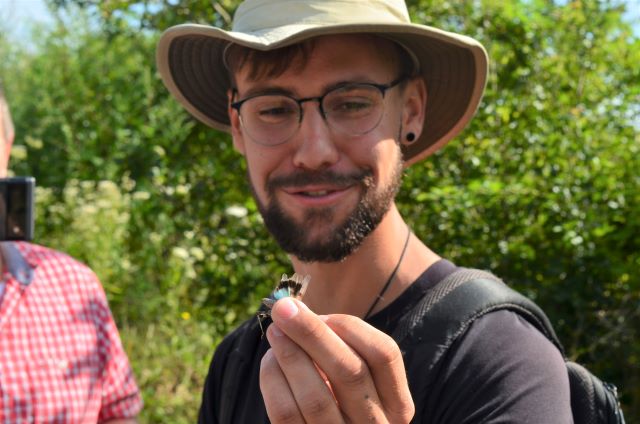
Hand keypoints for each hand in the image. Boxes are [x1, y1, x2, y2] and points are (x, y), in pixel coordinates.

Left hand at [260, 298, 413, 422]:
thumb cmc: (341, 402)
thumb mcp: (356, 382)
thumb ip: (339, 348)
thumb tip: (295, 310)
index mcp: (397, 404)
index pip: (384, 354)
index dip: (350, 327)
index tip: (322, 314)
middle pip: (350, 371)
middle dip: (313, 333)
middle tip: (284, 307)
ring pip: (315, 396)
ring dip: (290, 355)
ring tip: (275, 330)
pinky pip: (286, 414)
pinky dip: (273, 381)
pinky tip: (270, 361)